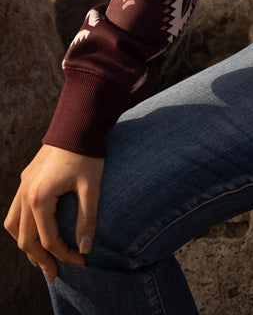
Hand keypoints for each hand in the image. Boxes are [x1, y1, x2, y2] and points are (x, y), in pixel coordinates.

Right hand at [4, 145, 103, 284]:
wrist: (77, 123)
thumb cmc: (87, 154)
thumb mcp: (92, 187)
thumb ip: (88, 219)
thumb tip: (86, 248)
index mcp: (39, 199)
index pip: (48, 240)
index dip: (64, 255)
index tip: (82, 261)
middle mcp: (25, 194)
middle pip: (25, 239)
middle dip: (40, 259)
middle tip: (55, 274)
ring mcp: (23, 185)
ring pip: (13, 226)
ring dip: (26, 244)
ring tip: (41, 258)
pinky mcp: (26, 178)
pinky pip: (16, 210)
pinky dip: (22, 226)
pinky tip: (36, 230)